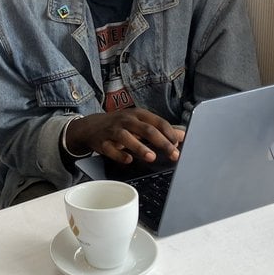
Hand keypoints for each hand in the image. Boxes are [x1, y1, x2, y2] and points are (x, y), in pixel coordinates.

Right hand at [65, 108, 184, 163]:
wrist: (91, 127)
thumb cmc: (120, 125)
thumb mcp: (140, 123)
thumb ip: (161, 129)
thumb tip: (182, 135)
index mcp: (138, 114)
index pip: (158, 122)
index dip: (169, 134)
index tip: (178, 145)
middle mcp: (126, 120)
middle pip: (146, 130)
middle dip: (161, 142)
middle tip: (173, 154)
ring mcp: (113, 130)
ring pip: (127, 137)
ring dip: (140, 147)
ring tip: (151, 157)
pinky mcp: (102, 142)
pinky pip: (111, 149)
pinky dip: (119, 155)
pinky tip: (128, 160)